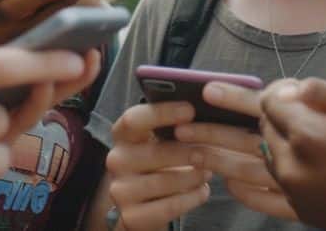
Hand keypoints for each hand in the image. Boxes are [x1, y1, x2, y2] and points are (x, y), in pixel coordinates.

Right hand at [106, 102, 211, 230]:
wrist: (142, 204)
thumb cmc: (158, 162)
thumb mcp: (158, 140)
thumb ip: (172, 125)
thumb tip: (203, 110)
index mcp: (122, 135)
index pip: (134, 119)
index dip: (163, 113)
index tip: (190, 110)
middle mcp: (116, 161)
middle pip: (155, 152)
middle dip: (188, 151)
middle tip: (209, 152)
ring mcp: (121, 190)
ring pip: (165, 181)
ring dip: (193, 176)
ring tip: (207, 172)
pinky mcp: (131, 216)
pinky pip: (169, 206)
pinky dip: (191, 197)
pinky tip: (202, 191)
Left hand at [174, 82, 295, 220]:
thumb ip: (317, 94)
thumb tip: (285, 89)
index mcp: (307, 131)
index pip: (261, 108)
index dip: (233, 98)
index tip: (207, 91)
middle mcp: (297, 161)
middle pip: (245, 141)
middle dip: (211, 133)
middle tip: (183, 128)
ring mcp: (297, 188)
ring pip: (247, 173)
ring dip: (218, 162)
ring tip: (193, 155)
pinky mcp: (301, 208)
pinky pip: (264, 201)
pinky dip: (244, 192)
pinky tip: (229, 183)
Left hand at [259, 78, 325, 229]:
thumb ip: (322, 91)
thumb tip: (291, 89)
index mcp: (307, 136)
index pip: (269, 102)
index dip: (283, 90)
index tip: (298, 91)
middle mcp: (293, 167)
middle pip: (266, 128)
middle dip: (284, 116)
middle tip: (314, 114)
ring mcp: (295, 193)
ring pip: (269, 154)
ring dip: (284, 143)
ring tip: (319, 141)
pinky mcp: (301, 211)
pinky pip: (276, 185)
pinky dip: (284, 171)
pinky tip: (307, 168)